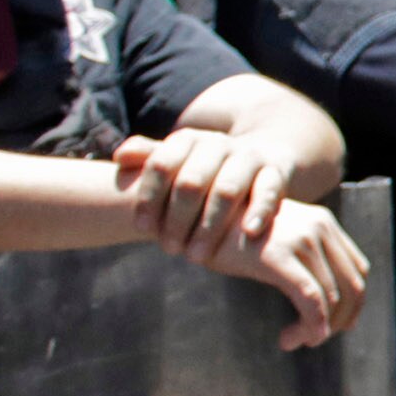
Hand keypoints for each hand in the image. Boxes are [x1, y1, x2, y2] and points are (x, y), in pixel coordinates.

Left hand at [114, 129, 292, 262]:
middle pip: (191, 182)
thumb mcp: (178, 161)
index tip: (143, 228)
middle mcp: (218, 144)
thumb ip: (150, 158)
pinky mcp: (276, 172)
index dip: (149, 198)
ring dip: (209, 226)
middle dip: (177, 220)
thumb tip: (119, 156)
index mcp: (188, 140)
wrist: (259, 158)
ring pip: (227, 189)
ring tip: (197, 256)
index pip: (162, 164)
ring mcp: (249, 157)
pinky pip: (269, 190)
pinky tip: (248, 232)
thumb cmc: (205, 170)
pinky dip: (259, 210)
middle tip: (169, 249)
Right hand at [210, 198, 370, 350]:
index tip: (330, 326)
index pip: (357, 271)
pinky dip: (310, 326)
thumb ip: (304, 258)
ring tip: (291, 341)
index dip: (351, 306)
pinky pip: (310, 300)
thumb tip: (328, 303)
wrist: (192, 214)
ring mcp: (301, 239)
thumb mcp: (276, 238)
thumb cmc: (231, 233)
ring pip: (331, 299)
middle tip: (310, 340)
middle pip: (352, 288)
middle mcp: (319, 227)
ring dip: (316, 330)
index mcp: (324, 222)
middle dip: (336, 322)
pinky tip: (291, 340)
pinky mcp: (278, 256)